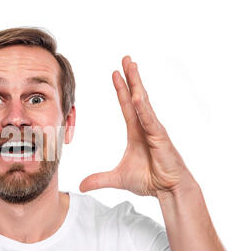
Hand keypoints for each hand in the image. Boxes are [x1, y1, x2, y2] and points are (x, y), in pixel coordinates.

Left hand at [80, 56, 193, 196]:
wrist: (168, 191)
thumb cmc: (149, 181)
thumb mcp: (117, 178)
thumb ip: (99, 179)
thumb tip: (81, 185)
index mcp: (136, 132)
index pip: (126, 105)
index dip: (121, 89)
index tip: (115, 73)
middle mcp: (145, 127)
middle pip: (136, 97)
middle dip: (131, 78)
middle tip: (126, 59)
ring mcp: (154, 130)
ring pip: (143, 103)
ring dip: (137, 85)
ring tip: (132, 67)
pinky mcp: (161, 138)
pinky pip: (150, 121)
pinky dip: (143, 109)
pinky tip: (136, 96)